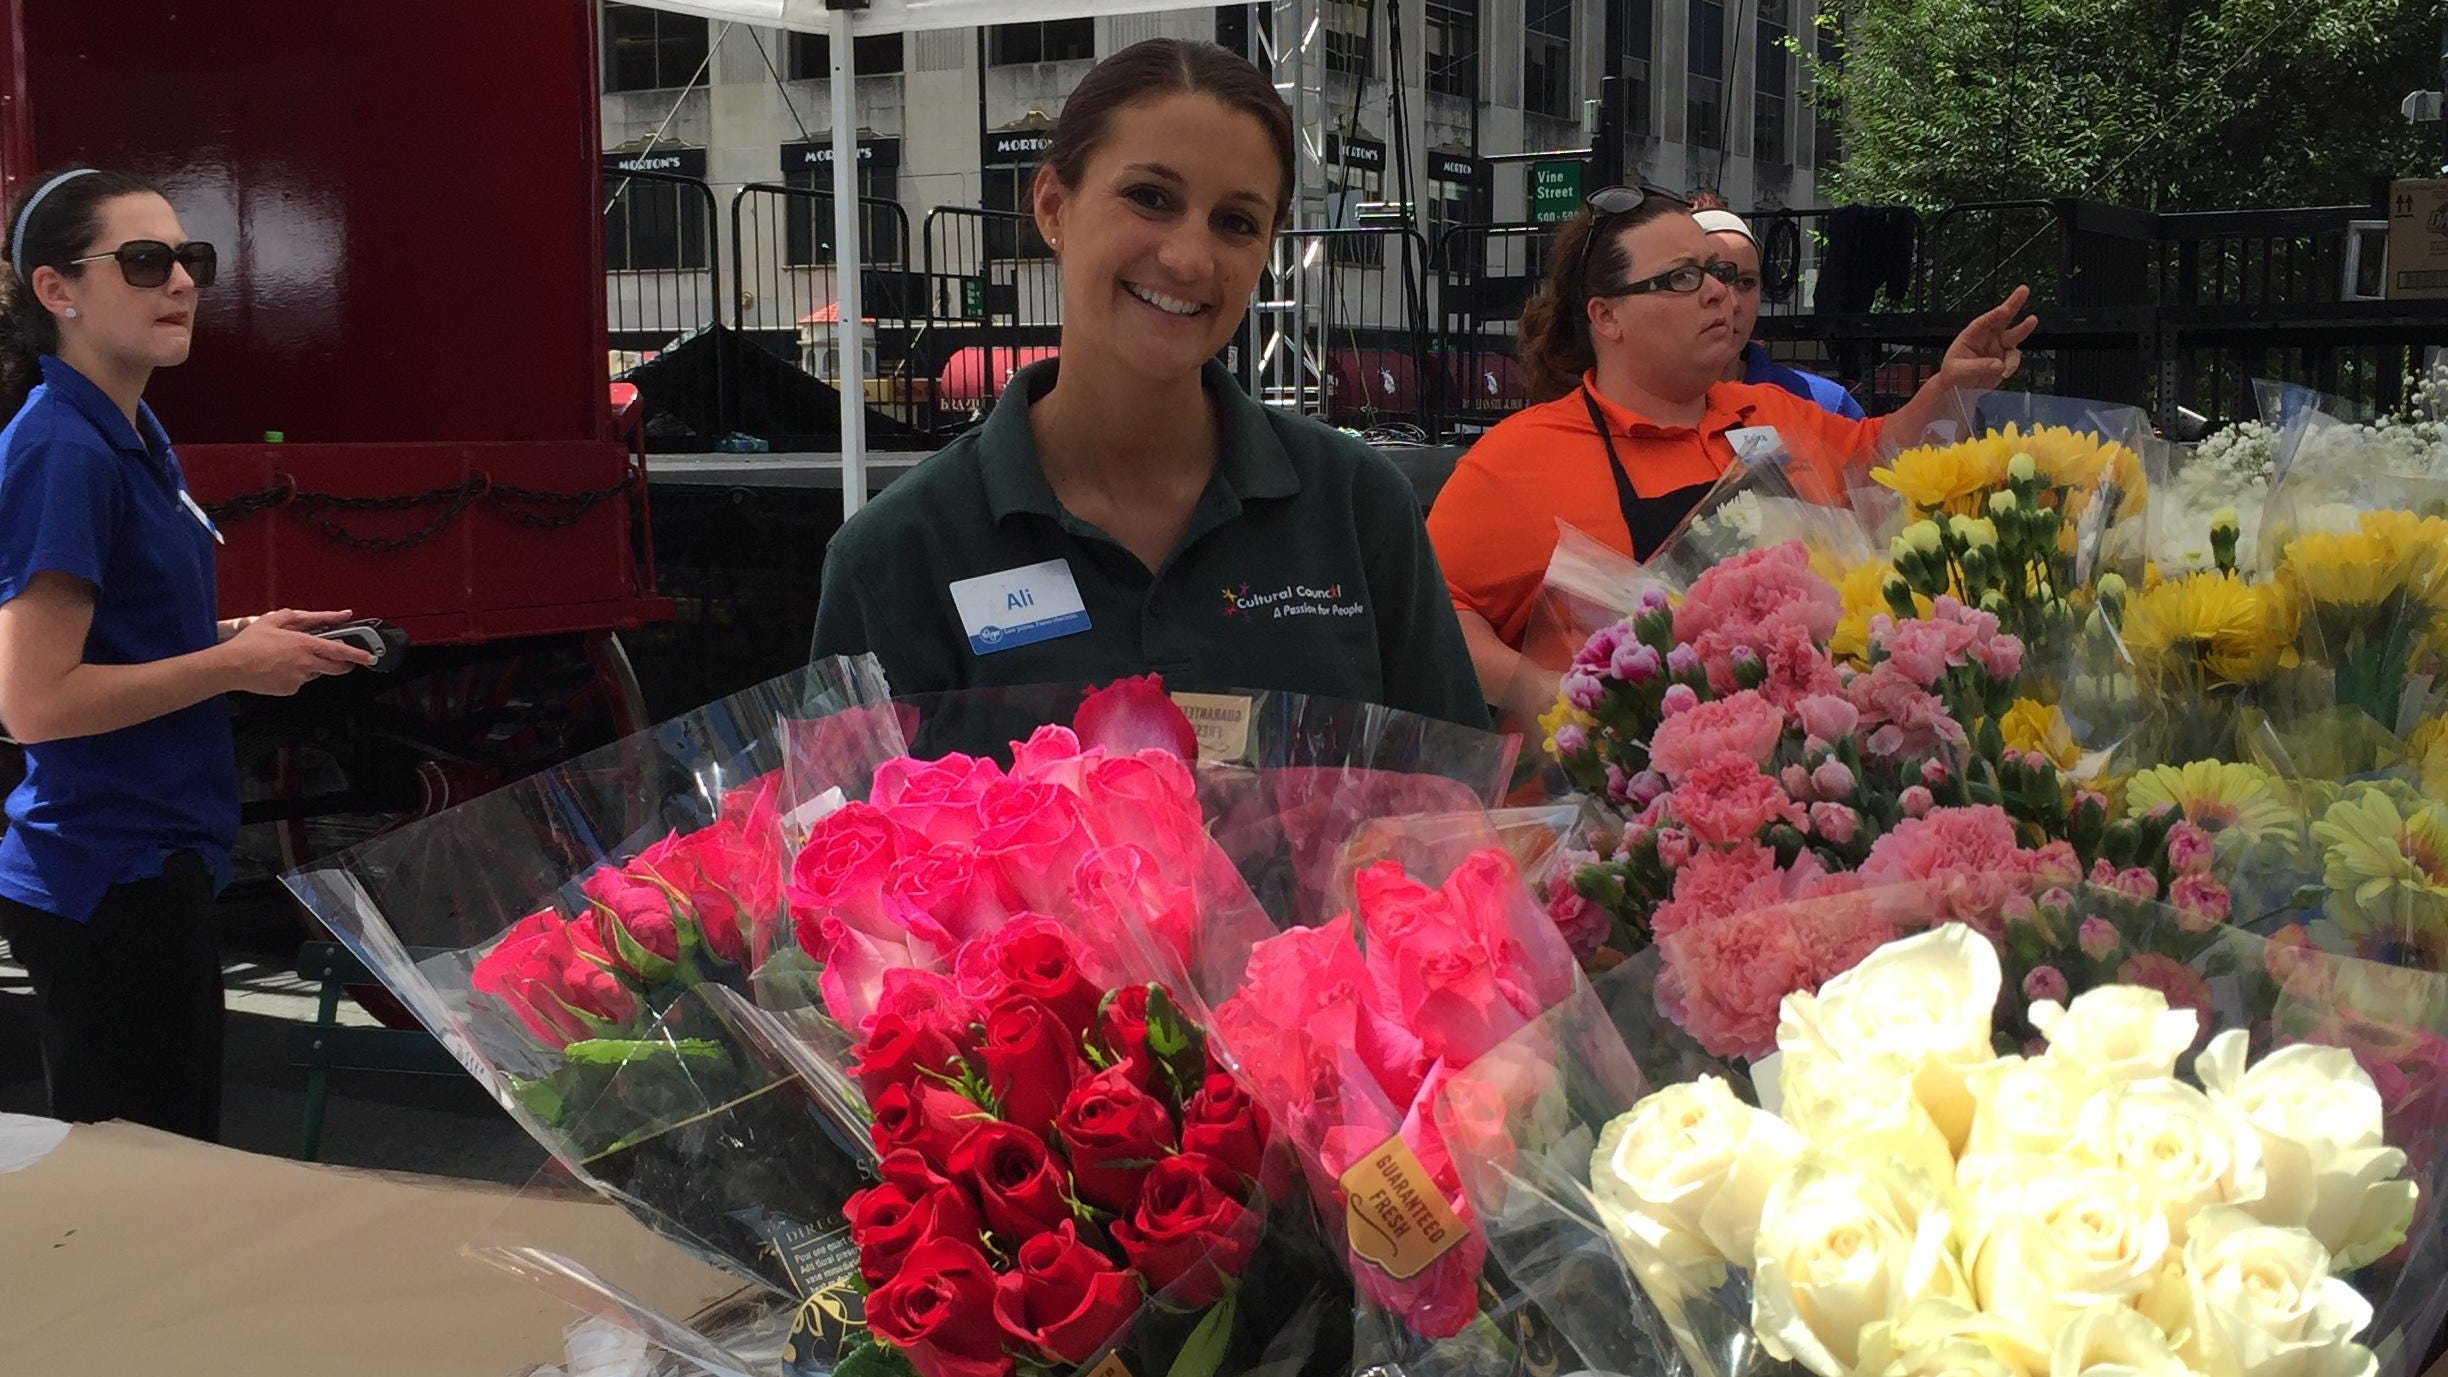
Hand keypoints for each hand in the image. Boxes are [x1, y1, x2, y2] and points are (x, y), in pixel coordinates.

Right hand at [217, 608, 375, 695]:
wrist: (231, 666)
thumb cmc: (250, 642)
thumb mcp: (274, 620)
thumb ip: (304, 616)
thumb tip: (326, 615)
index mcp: (305, 644)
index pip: (340, 651)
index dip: (358, 655)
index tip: (370, 657)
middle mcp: (306, 663)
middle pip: (336, 668)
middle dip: (342, 665)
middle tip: (338, 661)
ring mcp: (299, 679)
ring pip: (315, 674)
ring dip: (310, 667)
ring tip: (286, 659)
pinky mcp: (290, 690)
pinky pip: (299, 682)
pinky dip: (294, 676)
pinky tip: (277, 670)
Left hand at [1937, 284, 2038, 390]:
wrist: (1958, 391)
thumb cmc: (1953, 377)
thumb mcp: (1958, 373)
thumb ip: (1978, 368)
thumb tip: (1999, 365)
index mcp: (1970, 336)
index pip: (1983, 323)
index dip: (1994, 316)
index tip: (2004, 309)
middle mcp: (1986, 338)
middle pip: (2002, 318)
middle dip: (2013, 304)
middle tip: (2023, 290)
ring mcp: (1997, 347)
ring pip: (2014, 334)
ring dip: (2023, 328)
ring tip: (2032, 320)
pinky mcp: (2005, 359)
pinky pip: (2014, 358)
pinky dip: (2013, 365)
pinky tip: (2004, 373)